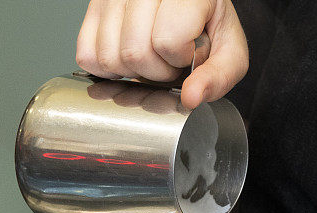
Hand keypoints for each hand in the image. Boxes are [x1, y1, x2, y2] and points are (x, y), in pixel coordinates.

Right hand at [76, 0, 248, 108]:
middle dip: (154, 70)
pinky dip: (107, 67)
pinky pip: (86, 55)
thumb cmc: (208, 24)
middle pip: (133, 52)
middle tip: (168, 58)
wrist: (188, 5)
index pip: (166, 40)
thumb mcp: (229, 50)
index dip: (179, 58)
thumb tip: (191, 98)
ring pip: (107, 56)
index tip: (187, 52)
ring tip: (150, 54)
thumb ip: (218, 76)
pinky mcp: (93, 7)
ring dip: (130, 70)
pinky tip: (127, 55)